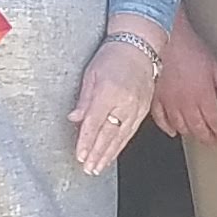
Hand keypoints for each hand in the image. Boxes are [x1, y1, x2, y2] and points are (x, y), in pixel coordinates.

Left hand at [69, 33, 161, 173]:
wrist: (139, 47)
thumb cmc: (113, 57)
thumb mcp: (91, 74)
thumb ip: (83, 100)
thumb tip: (73, 119)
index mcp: (109, 92)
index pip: (94, 123)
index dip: (86, 142)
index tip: (80, 156)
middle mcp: (125, 102)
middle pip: (109, 134)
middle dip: (97, 154)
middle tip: (88, 168)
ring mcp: (136, 107)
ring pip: (121, 136)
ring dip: (108, 154)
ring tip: (98, 167)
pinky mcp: (143, 109)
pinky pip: (131, 132)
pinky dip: (120, 145)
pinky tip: (112, 154)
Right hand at [153, 12, 216, 141]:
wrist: (165, 40)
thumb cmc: (190, 49)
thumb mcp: (215, 65)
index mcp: (203, 96)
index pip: (214, 121)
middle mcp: (186, 104)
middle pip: (198, 128)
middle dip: (207, 137)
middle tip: (212, 143)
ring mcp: (169, 103)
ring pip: (180, 126)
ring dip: (190, 133)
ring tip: (197, 137)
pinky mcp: (156, 98)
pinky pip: (160, 119)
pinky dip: (167, 127)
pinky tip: (173, 132)